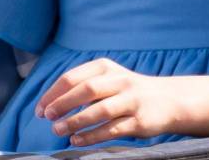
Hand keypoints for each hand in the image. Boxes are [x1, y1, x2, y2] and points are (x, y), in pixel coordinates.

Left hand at [36, 58, 188, 146]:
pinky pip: (112, 129)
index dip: (53, 93)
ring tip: (58, 131)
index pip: (72, 78)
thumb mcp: (108, 79)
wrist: (168, 100)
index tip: (39, 109)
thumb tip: (50, 103)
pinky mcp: (139, 121)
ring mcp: (131, 100)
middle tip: (46, 117)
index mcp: (105, 68)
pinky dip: (92, 136)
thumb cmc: (128, 91)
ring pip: (99, 110)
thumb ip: (83, 86)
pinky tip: (76, 141)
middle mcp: (119, 81)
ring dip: (75, 122)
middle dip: (62, 104)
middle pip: (85, 90)